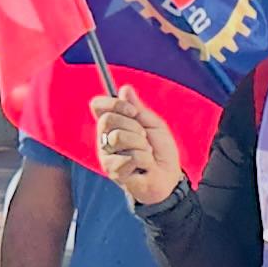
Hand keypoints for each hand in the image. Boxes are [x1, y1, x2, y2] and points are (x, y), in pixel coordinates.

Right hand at [91, 89, 180, 205]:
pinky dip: (145, 160)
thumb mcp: (153, 125)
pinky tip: (144, 167)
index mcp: (113, 125)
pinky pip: (130, 156)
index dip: (114, 104)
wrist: (169, 177)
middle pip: (107, 119)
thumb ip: (138, 109)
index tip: (132, 110)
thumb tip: (125, 89)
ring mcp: (106, 155)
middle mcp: (104, 139)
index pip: (98, 106)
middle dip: (133, 126)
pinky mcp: (113, 171)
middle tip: (144, 138)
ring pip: (119, 137)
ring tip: (146, 154)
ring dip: (141, 144)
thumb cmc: (160, 152)